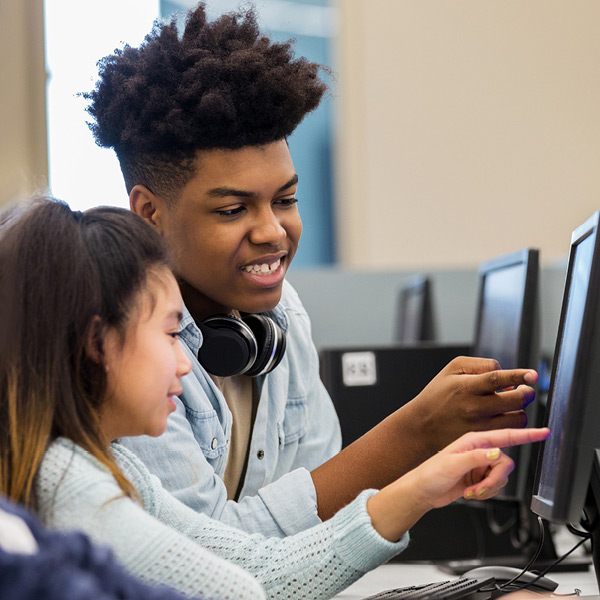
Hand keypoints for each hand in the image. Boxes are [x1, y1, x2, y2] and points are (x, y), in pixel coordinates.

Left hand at [367, 427, 549, 541]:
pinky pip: (496, 486)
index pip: (505, 435)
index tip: (543, 431)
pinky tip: (471, 492)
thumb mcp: (452, 463)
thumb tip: (498, 453)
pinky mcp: (479, 478)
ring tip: (471, 490)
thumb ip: (477, 458)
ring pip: (502, 477)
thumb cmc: (430, 474)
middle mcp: (479, 450)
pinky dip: (486, 493)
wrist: (422, 491)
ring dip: (489, 488)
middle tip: (480, 488)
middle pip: (506, 463)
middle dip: (495, 480)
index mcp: (474, 440)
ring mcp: (480, 464)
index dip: (526, 434)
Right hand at [406, 356, 537, 454]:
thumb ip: (481, 365)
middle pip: (515, 400)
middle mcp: (474, 407)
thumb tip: (507, 376)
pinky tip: (503, 416)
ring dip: (520, 410)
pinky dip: (512, 423)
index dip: (519, 376)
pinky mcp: (483, 439)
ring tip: (511, 404)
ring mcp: (480, 426)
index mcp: (466, 386)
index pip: (497, 378)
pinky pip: (510, 432)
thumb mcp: (453, 369)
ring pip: (518, 419)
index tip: (533, 375)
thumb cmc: (439, 393)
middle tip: (524, 389)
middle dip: (526, 393)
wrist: (422, 424)